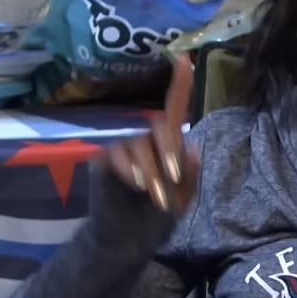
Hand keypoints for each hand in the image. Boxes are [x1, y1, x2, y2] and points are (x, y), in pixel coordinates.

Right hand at [101, 55, 199, 213]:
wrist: (128, 241)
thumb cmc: (156, 218)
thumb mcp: (182, 198)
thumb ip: (190, 175)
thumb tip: (192, 149)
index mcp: (167, 144)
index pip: (175, 109)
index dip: (180, 83)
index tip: (184, 56)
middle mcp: (145, 140)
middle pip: (158, 125)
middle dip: (168, 151)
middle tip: (172, 177)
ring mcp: (122, 148)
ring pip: (139, 143)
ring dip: (151, 168)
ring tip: (154, 193)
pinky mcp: (104, 159)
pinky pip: (118, 153)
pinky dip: (131, 170)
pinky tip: (137, 185)